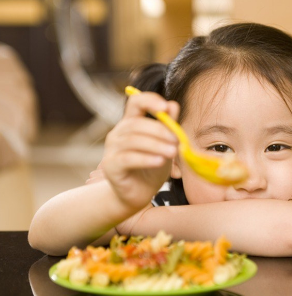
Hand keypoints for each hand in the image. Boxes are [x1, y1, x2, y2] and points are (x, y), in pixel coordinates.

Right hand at [102, 92, 178, 208]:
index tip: (165, 107)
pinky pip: (128, 159)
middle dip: (159, 130)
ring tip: (173, 153)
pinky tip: (160, 162)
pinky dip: (145, 159)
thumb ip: (169, 127)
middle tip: (177, 141)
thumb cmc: (151, 168)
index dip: (149, 100)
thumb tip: (173, 105)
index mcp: (131, 123)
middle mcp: (118, 133)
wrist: (138, 195)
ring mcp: (112, 149)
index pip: (136, 102)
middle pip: (137, 123)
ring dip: (156, 145)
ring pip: (133, 141)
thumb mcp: (165, 146)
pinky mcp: (110, 166)